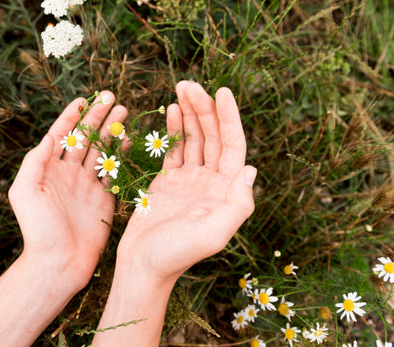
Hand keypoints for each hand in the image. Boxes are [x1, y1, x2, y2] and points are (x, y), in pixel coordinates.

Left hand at [9, 92, 126, 287]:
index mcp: (48, 169)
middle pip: (85, 137)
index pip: (61, 134)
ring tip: (123, 111)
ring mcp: (87, 184)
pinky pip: (113, 170)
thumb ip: (35, 161)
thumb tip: (50, 136)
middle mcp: (68, 173)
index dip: (72, 116)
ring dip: (111, 129)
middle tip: (112, 97)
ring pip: (101, 149)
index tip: (84, 98)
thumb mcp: (24, 191)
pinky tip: (128, 138)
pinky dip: (120, 153)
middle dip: (97, 116)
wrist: (59, 261)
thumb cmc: (38, 229)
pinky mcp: (104, 197)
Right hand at [117, 81, 256, 282]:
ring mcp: (190, 180)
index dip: (229, 118)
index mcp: (225, 192)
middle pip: (213, 137)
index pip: (233, 146)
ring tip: (182, 88)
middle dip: (204, 109)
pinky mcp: (169, 181)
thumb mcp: (212, 234)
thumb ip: (236, 205)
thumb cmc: (176, 254)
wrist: (144, 265)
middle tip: (190, 85)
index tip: (222, 91)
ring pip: (195, 139)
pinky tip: (173, 110)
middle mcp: (212, 183)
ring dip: (191, 114)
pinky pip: (176, 149)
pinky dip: (175, 129)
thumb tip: (250, 169)